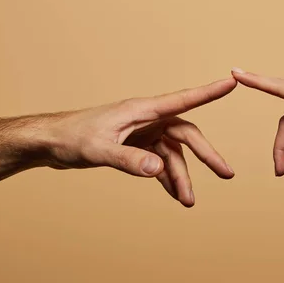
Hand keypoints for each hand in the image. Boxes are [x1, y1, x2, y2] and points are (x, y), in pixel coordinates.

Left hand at [44, 78, 236, 206]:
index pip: (183, 99)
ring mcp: (143, 133)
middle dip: (206, 156)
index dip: (209, 92)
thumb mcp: (99, 149)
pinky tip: (174, 194)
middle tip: (226, 174)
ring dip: (182, 176)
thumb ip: (129, 160)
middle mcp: (147, 119)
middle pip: (186, 136)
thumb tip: (159, 169)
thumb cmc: (72, 137)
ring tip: (188, 201)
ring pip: (173, 154)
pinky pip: (159, 163)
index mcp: (142, 110)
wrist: (51, 142)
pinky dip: (167, 178)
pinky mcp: (136, 147)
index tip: (232, 82)